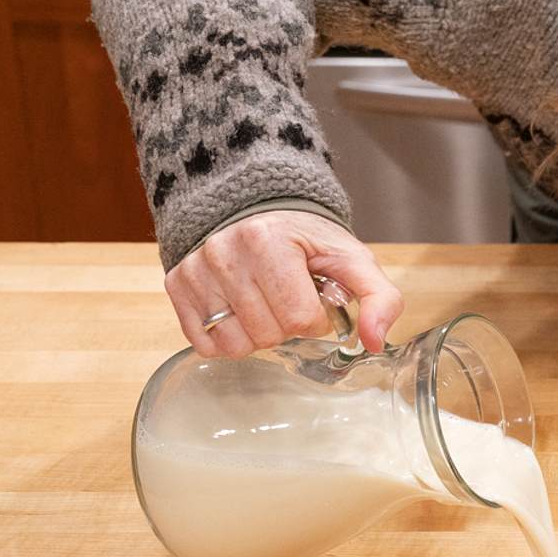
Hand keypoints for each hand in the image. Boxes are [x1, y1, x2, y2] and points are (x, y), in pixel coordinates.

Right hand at [164, 211, 403, 359]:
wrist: (259, 211)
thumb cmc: (307, 241)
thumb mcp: (353, 261)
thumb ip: (380, 298)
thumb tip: (376, 341)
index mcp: (270, 240)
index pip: (299, 318)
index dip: (315, 319)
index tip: (313, 298)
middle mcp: (225, 252)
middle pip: (267, 334)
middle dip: (287, 327)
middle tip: (287, 299)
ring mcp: (197, 270)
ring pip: (235, 344)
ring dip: (258, 336)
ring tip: (264, 305)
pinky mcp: (178, 285)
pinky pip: (205, 344)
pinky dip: (228, 339)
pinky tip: (241, 313)